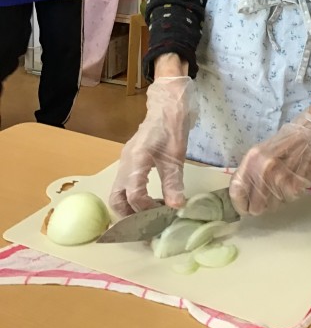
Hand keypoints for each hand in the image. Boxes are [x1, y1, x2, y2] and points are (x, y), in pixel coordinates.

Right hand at [109, 76, 198, 216]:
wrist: (167, 104)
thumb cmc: (172, 125)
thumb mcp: (176, 156)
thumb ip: (174, 183)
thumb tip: (176, 208)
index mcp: (136, 160)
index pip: (133, 194)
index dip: (146, 209)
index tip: (162, 214)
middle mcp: (124, 162)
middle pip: (116, 198)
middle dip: (130, 215)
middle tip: (150, 224)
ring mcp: (124, 161)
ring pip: (118, 193)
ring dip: (130, 208)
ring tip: (151, 215)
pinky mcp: (129, 161)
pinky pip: (124, 185)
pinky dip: (133, 197)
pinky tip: (151, 200)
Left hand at [229, 112, 310, 215]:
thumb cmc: (288, 140)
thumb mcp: (263, 152)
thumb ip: (252, 172)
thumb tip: (245, 197)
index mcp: (252, 159)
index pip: (236, 191)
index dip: (239, 204)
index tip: (245, 208)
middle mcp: (263, 170)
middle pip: (255, 206)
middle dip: (261, 206)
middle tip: (269, 198)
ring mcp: (280, 178)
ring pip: (273, 206)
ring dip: (278, 199)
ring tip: (285, 182)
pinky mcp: (296, 185)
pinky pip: (289, 200)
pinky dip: (292, 194)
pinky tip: (296, 180)